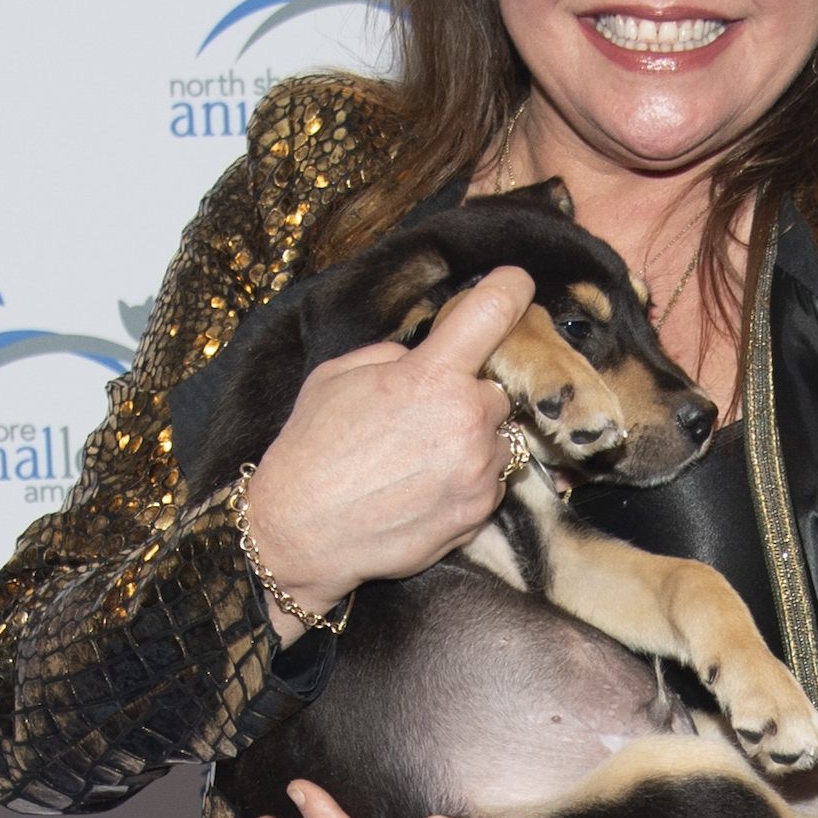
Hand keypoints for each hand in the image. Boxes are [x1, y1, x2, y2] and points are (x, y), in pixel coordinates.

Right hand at [241, 267, 533, 637]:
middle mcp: (465, 419)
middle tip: (426, 418)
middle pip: (496, 392)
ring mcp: (477, 471)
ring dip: (471, 444)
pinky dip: (467, 483)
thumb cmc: (312, 451)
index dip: (510, 290)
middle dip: (469, 399)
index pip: (493, 311)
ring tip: (419, 462)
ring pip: (498, 441)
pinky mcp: (478, 514)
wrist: (301, 533)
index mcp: (430, 376)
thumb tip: (425, 356)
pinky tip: (423, 490)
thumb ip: (394, 357)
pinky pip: (490, 484)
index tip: (517, 285)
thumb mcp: (338, 377)